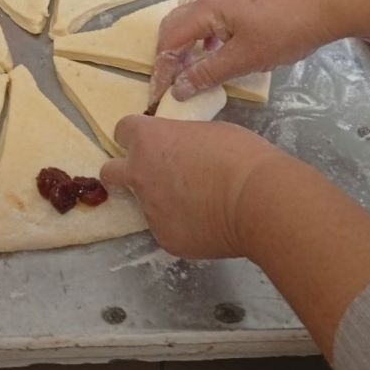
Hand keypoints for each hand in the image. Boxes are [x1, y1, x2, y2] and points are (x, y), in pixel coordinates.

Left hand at [100, 115, 296, 258]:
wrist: (258, 200)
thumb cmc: (241, 156)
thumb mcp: (208, 133)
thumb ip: (183, 143)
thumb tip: (184, 154)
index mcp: (149, 140)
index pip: (123, 131)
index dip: (136, 136)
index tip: (148, 141)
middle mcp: (139, 174)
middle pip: (111, 172)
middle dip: (122, 173)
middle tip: (149, 177)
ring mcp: (149, 209)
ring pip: (145, 204)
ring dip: (162, 202)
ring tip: (199, 204)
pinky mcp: (164, 238)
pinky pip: (167, 229)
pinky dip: (182, 227)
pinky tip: (207, 224)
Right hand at [152, 0, 330, 101]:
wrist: (322, 8)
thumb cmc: (284, 32)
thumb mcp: (244, 58)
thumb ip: (208, 73)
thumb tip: (178, 88)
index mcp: (206, 11)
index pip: (169, 41)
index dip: (162, 69)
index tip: (159, 95)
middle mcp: (208, 1)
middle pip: (172, 28)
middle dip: (166, 57)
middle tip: (168, 85)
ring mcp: (223, 1)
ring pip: (188, 24)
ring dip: (182, 49)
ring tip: (185, 74)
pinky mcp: (237, 7)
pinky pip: (205, 23)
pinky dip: (198, 42)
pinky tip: (209, 56)